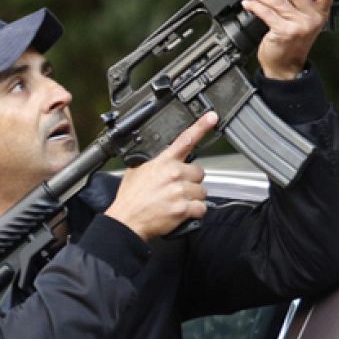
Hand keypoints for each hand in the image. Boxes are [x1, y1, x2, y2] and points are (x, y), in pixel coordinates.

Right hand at [105, 111, 217, 240]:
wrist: (126, 220)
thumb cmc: (130, 199)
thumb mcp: (136, 171)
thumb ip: (153, 163)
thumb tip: (159, 160)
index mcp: (163, 162)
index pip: (185, 139)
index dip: (201, 127)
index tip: (212, 117)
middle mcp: (174, 174)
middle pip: (199, 172)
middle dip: (191, 181)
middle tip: (178, 189)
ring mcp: (180, 191)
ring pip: (202, 192)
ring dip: (193, 198)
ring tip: (177, 202)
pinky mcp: (183, 208)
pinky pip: (201, 208)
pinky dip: (194, 212)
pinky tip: (182, 212)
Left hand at [242, 0, 334, 79]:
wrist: (286, 68)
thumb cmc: (293, 43)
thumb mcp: (305, 23)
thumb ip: (301, 5)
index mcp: (321, 14)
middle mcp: (312, 19)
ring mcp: (299, 26)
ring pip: (277, 0)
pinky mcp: (283, 32)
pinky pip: (266, 12)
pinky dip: (254, 5)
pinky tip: (249, 4)